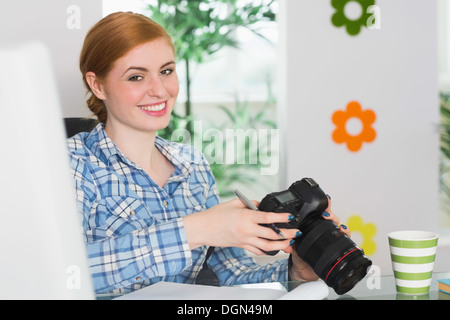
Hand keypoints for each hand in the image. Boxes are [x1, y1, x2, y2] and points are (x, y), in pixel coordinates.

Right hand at [183, 198, 299, 254]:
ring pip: (268, 246)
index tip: (290, 216)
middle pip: (272, 234)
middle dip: (287, 234)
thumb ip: (250, 203)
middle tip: (296, 232)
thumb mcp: (234, 203)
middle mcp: (247, 230)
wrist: (203, 228)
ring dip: (281, 245)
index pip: (268, 217)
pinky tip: (275, 249)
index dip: (282, 217)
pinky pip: (258, 250)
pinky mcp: (242, 246)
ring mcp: (245, 240)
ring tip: (290, 243)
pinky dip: (268, 250)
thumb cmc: (215, 215)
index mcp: (245, 216)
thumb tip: (261, 205)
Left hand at [285, 196, 350, 281]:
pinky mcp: (336, 246)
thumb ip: (290, 245)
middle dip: (330, 213)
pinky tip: (343, 231)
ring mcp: (330, 237)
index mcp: (311, 227)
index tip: (326, 198)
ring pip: (338, 225)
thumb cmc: (299, 256)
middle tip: (326, 214)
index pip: (319, 213)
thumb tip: (287, 243)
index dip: (324, 205)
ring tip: (333, 221)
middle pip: (330, 217)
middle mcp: (322, 230)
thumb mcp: (293, 248)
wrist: (304, 270)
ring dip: (337, 221)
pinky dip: (345, 233)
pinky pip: (344, 238)